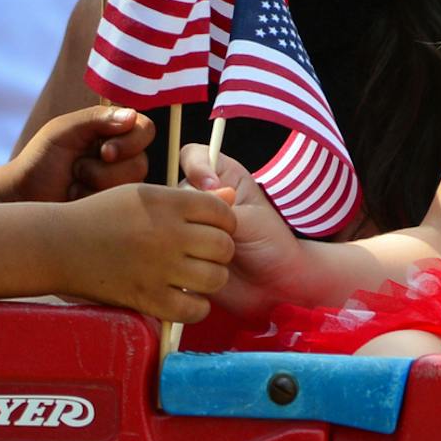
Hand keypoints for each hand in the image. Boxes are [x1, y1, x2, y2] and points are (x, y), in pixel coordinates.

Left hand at [8, 106, 152, 202]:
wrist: (21, 199)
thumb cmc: (39, 161)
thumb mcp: (64, 131)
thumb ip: (97, 118)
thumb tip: (132, 115)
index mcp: (112, 134)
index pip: (145, 130)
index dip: (131, 142)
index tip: (105, 151)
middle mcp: (121, 160)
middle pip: (141, 163)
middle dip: (105, 171)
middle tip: (77, 170)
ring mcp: (119, 187)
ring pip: (132, 188)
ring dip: (97, 186)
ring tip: (73, 186)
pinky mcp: (114, 212)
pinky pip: (120, 210)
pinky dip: (93, 204)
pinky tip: (77, 202)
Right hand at [54, 183, 234, 322]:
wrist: (60, 244)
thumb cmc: (102, 215)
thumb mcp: (144, 194)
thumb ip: (189, 198)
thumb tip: (230, 197)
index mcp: (167, 202)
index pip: (222, 213)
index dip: (224, 222)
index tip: (212, 229)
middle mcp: (168, 233)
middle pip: (224, 246)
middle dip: (220, 252)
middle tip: (202, 255)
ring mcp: (159, 268)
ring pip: (215, 279)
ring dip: (210, 279)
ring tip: (193, 276)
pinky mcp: (149, 298)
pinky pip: (195, 309)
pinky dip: (195, 307)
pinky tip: (182, 297)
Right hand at [180, 143, 300, 321]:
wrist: (273, 284)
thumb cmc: (270, 242)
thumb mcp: (251, 217)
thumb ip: (223, 207)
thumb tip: (196, 194)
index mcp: (219, 179)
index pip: (192, 155)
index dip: (196, 166)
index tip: (211, 185)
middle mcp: (198, 201)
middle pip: (175, 191)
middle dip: (193, 211)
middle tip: (219, 230)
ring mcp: (186, 227)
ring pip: (167, 221)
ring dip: (190, 237)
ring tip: (218, 253)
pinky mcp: (179, 252)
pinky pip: (167, 248)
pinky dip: (180, 257)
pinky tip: (203, 266)